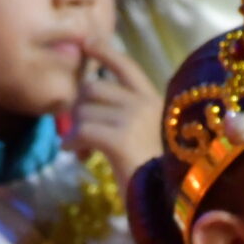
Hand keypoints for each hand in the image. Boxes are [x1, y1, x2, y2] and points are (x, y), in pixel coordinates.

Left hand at [66, 37, 158, 184]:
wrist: (169, 202)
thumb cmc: (159, 176)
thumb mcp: (146, 137)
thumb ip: (125, 118)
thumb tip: (85, 107)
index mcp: (156, 101)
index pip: (126, 66)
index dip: (104, 51)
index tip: (87, 41)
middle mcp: (146, 103)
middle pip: (94, 87)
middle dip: (80, 107)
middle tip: (81, 131)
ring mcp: (134, 119)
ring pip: (84, 111)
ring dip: (76, 131)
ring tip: (84, 152)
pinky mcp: (120, 138)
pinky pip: (82, 131)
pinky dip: (73, 143)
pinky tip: (78, 156)